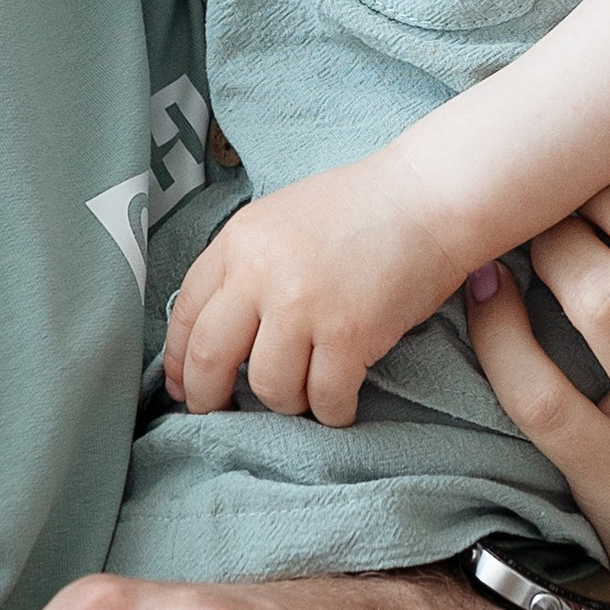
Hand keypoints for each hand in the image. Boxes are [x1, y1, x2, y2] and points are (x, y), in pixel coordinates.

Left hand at [165, 147, 472, 420]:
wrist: (430, 195)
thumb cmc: (364, 208)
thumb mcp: (283, 219)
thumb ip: (248, 265)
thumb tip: (222, 330)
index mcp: (240, 240)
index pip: (186, 311)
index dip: (179, 358)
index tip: (183, 385)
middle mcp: (262, 272)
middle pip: (211, 356)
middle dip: (208, 397)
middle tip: (218, 414)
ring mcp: (304, 305)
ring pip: (269, 386)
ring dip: (286, 403)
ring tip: (305, 394)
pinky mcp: (350, 333)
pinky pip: (325, 397)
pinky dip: (332, 411)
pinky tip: (341, 404)